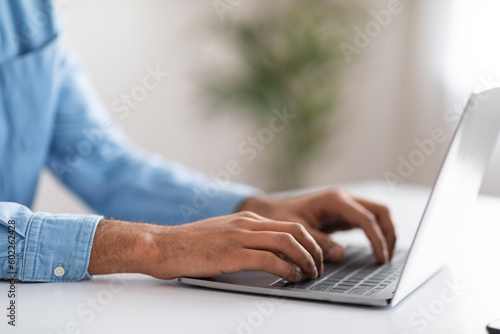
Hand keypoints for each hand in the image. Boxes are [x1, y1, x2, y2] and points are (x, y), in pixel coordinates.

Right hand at [89, 212, 323, 281]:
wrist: (163, 244)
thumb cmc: (190, 245)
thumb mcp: (223, 235)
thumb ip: (245, 239)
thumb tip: (268, 255)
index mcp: (247, 219)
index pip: (289, 225)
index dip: (309, 241)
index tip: (316, 256)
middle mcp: (247, 224)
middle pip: (295, 230)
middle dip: (314, 249)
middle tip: (319, 266)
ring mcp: (239, 236)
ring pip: (287, 242)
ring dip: (305, 260)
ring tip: (310, 274)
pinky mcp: (231, 253)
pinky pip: (269, 259)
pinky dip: (287, 269)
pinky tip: (292, 278)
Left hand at [239, 189, 396, 263]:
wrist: (272, 211)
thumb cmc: (281, 217)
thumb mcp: (296, 231)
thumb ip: (317, 242)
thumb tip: (340, 255)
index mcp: (335, 200)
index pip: (366, 218)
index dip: (377, 239)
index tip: (381, 258)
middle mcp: (344, 199)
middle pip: (380, 211)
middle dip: (388, 233)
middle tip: (387, 257)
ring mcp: (346, 206)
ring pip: (377, 215)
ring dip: (385, 234)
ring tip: (385, 256)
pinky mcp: (344, 214)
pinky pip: (367, 222)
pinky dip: (375, 235)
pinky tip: (375, 251)